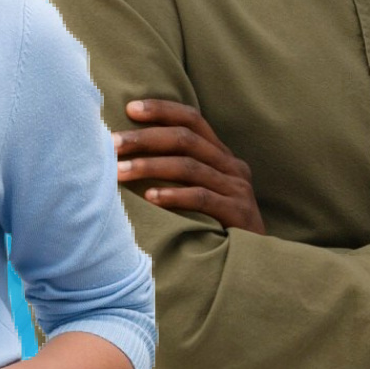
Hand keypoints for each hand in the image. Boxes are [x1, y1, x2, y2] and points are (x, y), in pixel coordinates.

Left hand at [114, 99, 264, 233]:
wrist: (257, 260)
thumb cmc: (218, 224)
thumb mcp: (203, 190)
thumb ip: (180, 170)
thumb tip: (128, 155)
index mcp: (222, 155)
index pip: (192, 119)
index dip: (162, 110)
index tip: (129, 108)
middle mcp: (232, 166)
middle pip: (186, 140)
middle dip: (145, 138)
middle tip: (112, 143)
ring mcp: (237, 189)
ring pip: (189, 167)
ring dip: (150, 166)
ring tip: (119, 172)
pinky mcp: (239, 213)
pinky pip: (202, 198)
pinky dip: (174, 196)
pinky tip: (150, 198)